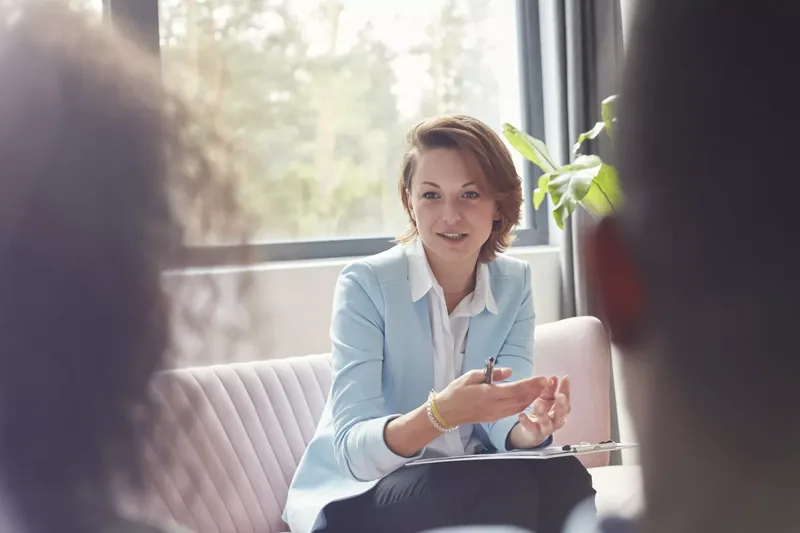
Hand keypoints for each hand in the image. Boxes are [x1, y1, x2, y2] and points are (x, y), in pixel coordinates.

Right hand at [434, 368, 548, 427]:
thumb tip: (510, 372)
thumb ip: (492, 374)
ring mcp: (496, 414)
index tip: (545, 378)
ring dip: (533, 398)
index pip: (517, 388)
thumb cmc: (456, 391)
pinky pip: (514, 411)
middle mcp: (495, 406)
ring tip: (543, 389)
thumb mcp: (471, 376)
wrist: (447, 412)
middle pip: (522, 399)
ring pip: (520, 407)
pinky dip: (524, 404)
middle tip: (549, 382)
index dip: (533, 384)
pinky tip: (529, 399)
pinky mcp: (495, 418)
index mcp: (489, 394)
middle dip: (538, 390)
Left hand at [509, 375, 570, 448]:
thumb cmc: (543, 413)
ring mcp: (546, 428)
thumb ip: (550, 390)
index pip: (565, 399)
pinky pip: (531, 427)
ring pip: (547, 422)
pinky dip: (526, 422)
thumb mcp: (546, 400)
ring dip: (543, 413)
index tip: (565, 378)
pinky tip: (522, 415)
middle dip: (561, 405)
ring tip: (538, 404)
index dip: (566, 389)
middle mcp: (556, 420)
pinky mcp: (534, 432)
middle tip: (560, 395)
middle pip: (561, 413)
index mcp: (560, 410)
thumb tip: (554, 378)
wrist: (533, 432)